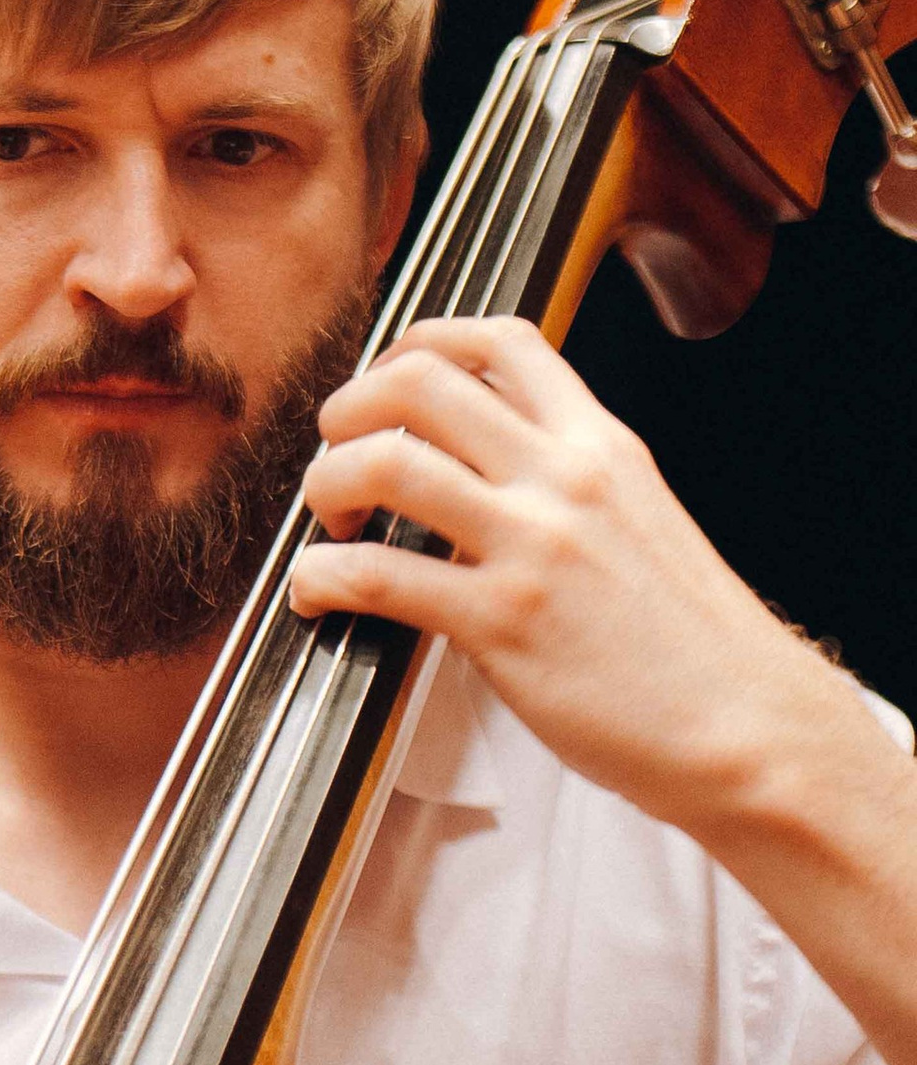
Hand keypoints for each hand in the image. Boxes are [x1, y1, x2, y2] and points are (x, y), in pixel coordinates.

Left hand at [287, 314, 860, 840]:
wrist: (748, 724)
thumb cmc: (690, 643)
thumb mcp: (640, 520)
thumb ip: (565, 484)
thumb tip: (482, 472)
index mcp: (601, 445)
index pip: (501, 340)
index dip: (417, 346)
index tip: (383, 384)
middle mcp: (564, 477)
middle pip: (420, 381)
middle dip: (350, 409)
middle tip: (337, 455)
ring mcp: (533, 545)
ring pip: (386, 462)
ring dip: (327, 483)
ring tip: (329, 523)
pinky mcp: (502, 621)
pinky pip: (377, 574)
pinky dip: (321, 575)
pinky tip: (315, 592)